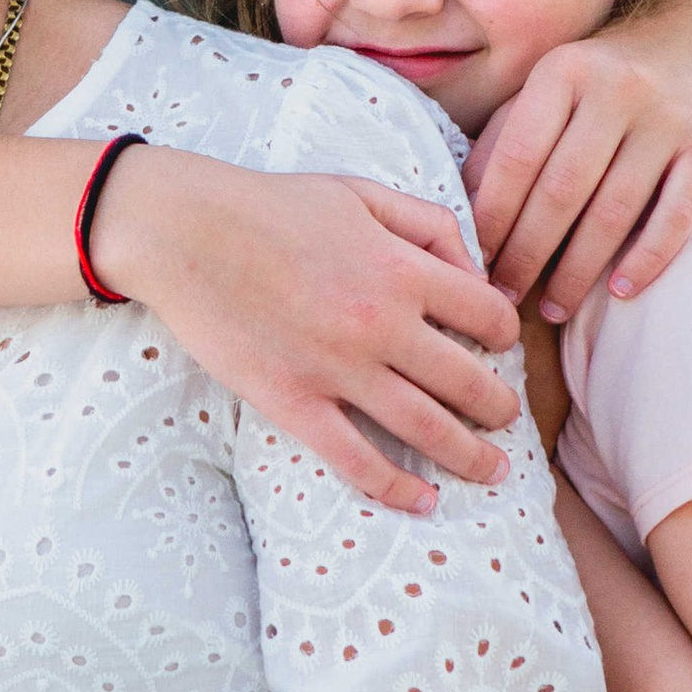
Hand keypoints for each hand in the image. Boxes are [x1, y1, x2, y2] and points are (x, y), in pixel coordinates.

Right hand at [94, 148, 519, 513]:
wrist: (184, 231)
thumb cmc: (271, 205)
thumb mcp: (361, 191)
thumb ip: (428, 224)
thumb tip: (475, 272)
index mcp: (402, 269)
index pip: (489, 315)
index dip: (505, 334)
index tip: (500, 347)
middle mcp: (382, 324)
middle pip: (471, 382)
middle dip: (500, 408)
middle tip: (507, 421)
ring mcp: (338, 369)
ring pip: (428, 429)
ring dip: (471, 457)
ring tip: (492, 472)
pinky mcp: (294, 402)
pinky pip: (357, 459)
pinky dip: (397, 487)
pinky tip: (422, 500)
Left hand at [465, 0, 691, 323]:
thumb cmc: (604, 77)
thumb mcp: (549, 88)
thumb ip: (506, 137)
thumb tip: (461, 209)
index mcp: (563, 71)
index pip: (517, 156)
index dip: (491, 216)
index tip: (473, 262)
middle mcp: (616, 89)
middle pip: (561, 190)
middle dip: (527, 253)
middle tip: (504, 296)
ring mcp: (669, 118)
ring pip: (615, 211)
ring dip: (578, 270)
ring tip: (552, 308)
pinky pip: (678, 216)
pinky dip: (648, 260)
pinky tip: (619, 292)